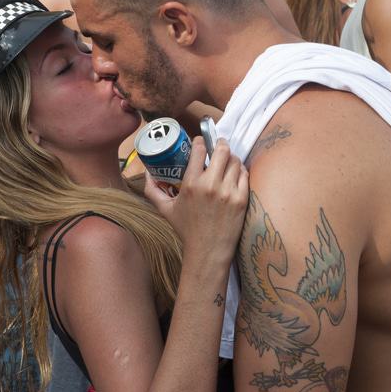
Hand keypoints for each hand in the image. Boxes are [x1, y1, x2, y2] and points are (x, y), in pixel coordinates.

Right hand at [144, 137, 248, 257]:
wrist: (207, 250)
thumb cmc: (187, 230)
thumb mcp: (165, 209)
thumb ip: (153, 191)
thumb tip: (146, 175)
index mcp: (190, 184)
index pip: (199, 149)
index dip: (201, 141)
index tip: (201, 141)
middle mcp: (210, 185)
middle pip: (221, 150)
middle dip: (220, 144)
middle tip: (218, 146)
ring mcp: (227, 192)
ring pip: (235, 161)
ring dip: (231, 157)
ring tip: (227, 161)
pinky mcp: (241, 199)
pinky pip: (244, 174)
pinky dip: (240, 170)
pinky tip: (235, 173)